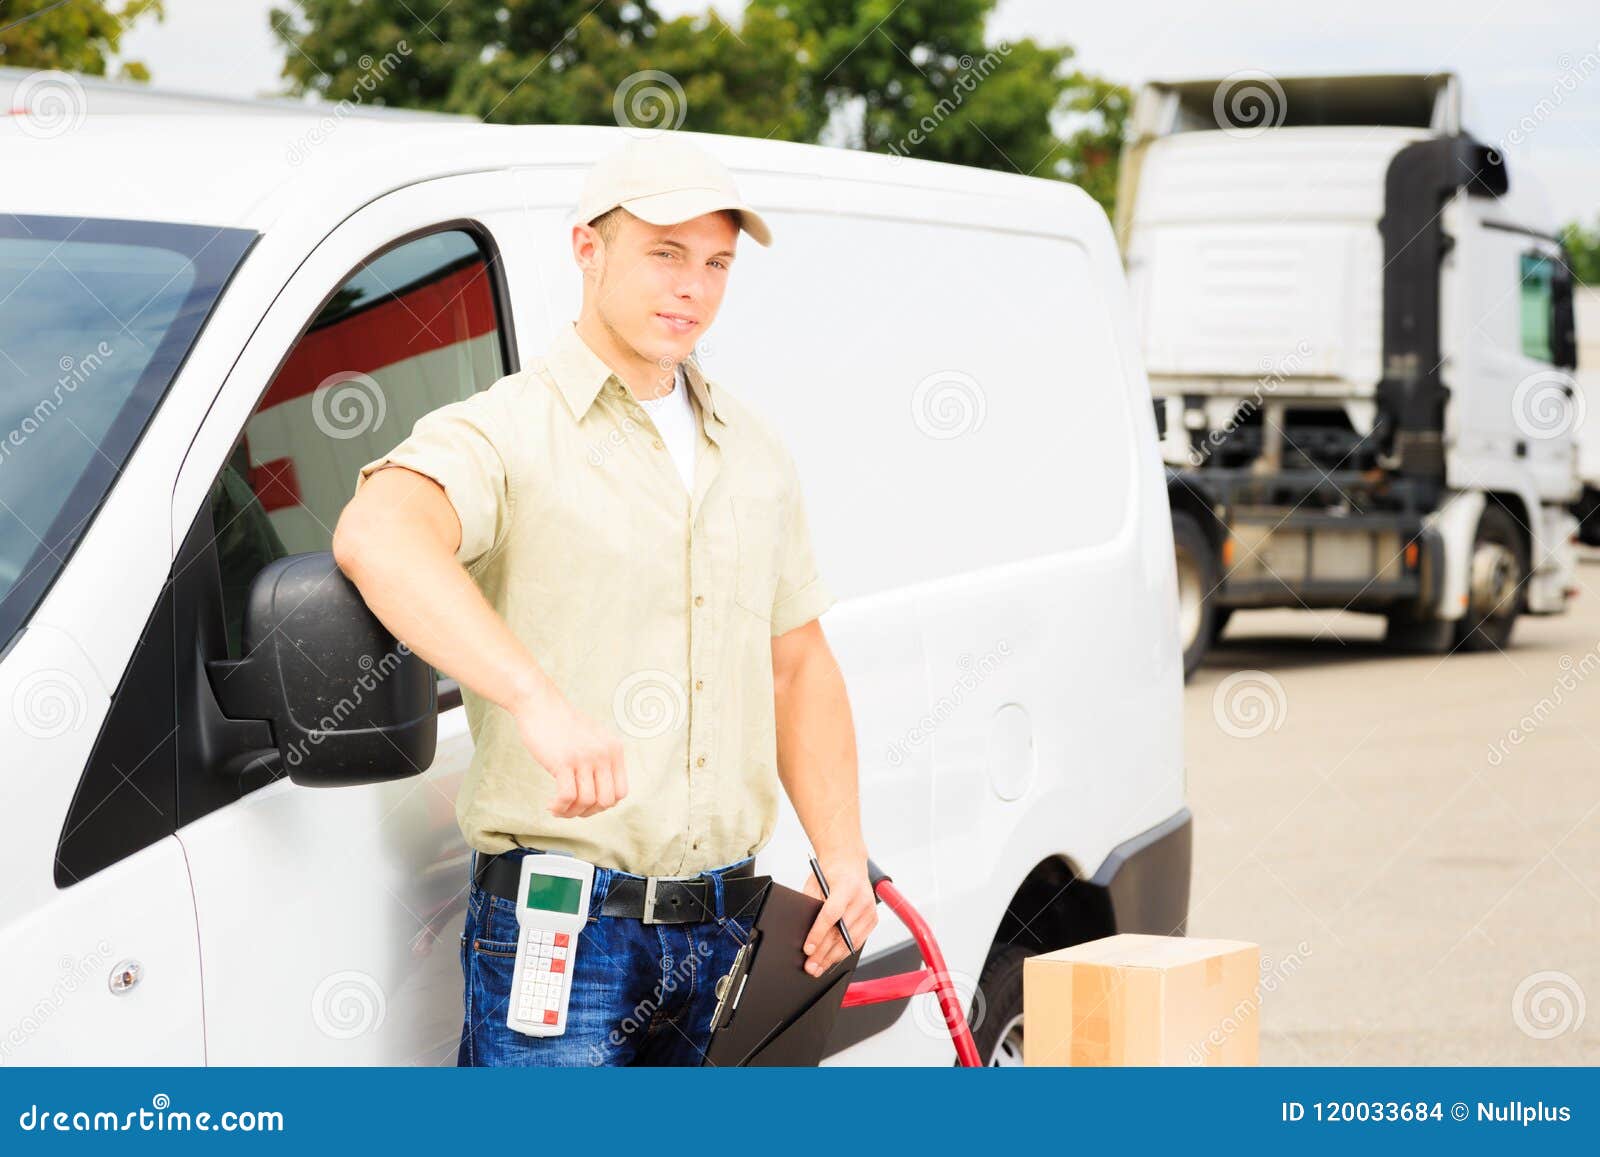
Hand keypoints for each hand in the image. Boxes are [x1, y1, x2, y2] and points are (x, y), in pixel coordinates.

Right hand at [510, 683, 629, 817]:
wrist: (540, 704)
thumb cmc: (563, 724)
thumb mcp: (593, 738)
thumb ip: (602, 760)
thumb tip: (602, 796)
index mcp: (614, 749)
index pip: (621, 792)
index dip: (604, 805)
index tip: (586, 804)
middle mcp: (604, 754)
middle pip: (606, 801)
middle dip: (588, 812)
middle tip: (571, 809)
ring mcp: (585, 758)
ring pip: (586, 802)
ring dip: (570, 812)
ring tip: (558, 808)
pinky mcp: (564, 761)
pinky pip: (567, 797)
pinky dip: (559, 807)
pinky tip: (551, 805)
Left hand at [801, 852, 877, 977]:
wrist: (849, 862)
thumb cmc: (830, 871)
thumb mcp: (815, 883)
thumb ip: (812, 905)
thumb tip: (805, 933)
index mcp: (846, 885)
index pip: (831, 914)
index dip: (818, 933)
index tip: (808, 949)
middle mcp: (862, 898)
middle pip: (841, 932)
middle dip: (824, 952)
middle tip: (810, 966)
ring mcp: (870, 909)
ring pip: (851, 941)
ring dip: (833, 957)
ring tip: (819, 967)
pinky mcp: (873, 918)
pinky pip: (859, 940)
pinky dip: (845, 951)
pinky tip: (833, 959)